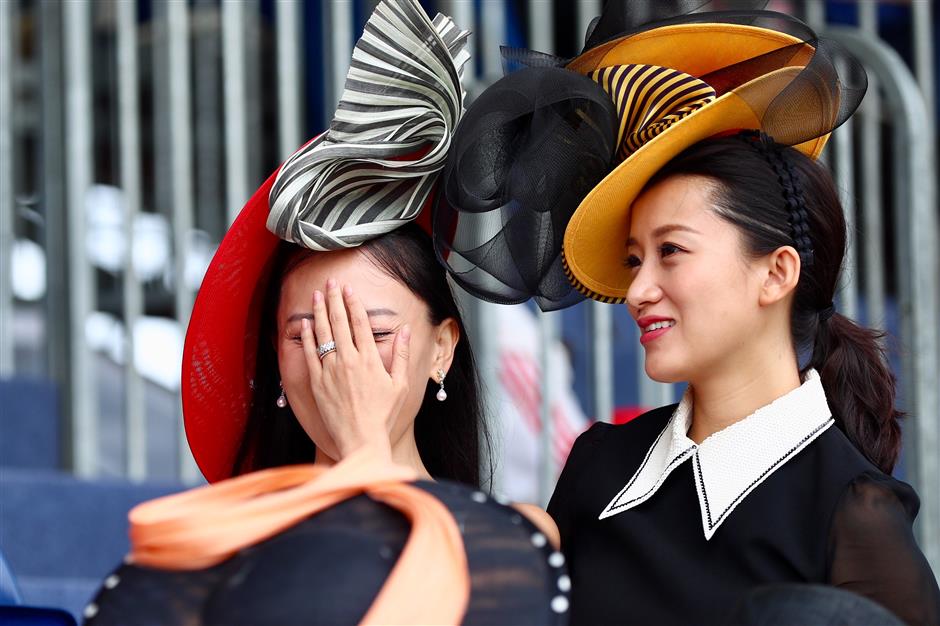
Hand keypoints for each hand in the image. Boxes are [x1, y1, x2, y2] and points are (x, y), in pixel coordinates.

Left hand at [300, 278, 410, 459]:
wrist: (360, 439)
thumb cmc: (383, 415)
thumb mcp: (401, 384)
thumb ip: (402, 355)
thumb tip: (405, 330)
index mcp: (370, 359)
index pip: (360, 323)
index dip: (354, 303)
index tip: (349, 289)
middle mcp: (348, 360)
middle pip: (339, 322)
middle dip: (334, 299)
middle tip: (331, 283)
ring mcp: (331, 370)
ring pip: (323, 333)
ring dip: (320, 312)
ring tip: (317, 295)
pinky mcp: (318, 382)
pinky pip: (310, 354)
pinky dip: (308, 337)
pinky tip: (306, 324)